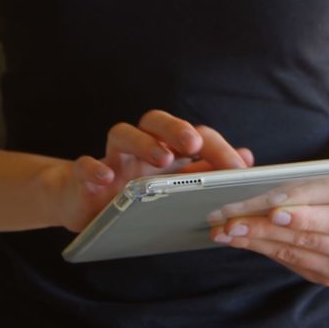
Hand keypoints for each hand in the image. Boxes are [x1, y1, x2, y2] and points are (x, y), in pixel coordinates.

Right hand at [46, 109, 253, 231]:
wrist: (82, 207)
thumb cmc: (135, 197)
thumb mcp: (174, 188)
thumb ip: (208, 173)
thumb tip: (246, 156)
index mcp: (165, 150)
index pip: (193, 136)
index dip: (217, 148)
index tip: (240, 168)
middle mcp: (138, 148)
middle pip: (155, 120)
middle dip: (176, 128)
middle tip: (193, 144)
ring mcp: (110, 160)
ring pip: (120, 133)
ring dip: (142, 142)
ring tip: (161, 159)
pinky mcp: (82, 178)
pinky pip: (83, 165)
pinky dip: (93, 169)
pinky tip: (105, 178)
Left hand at [209, 169, 328, 285]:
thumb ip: (318, 172)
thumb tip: (265, 181)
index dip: (306, 205)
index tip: (272, 207)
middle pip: (318, 233)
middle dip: (272, 226)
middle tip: (235, 220)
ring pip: (301, 250)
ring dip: (258, 239)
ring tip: (226, 228)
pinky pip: (293, 262)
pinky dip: (262, 248)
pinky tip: (237, 238)